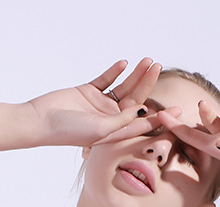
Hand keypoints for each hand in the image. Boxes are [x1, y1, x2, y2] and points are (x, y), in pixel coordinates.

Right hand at [28, 58, 175, 147]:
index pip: (142, 123)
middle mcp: (109, 118)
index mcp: (115, 132)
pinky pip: (105, 80)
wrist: (42, 121)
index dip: (160, 118)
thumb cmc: (69, 131)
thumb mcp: (101, 130)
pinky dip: (114, 72)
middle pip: (134, 100)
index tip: (178, 110)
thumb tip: (143, 109)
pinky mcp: (87, 92)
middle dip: (147, 85)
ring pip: (122, 87)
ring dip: (134, 75)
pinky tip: (123, 64)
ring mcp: (99, 105)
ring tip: (146, 61)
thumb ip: (122, 121)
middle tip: (158, 68)